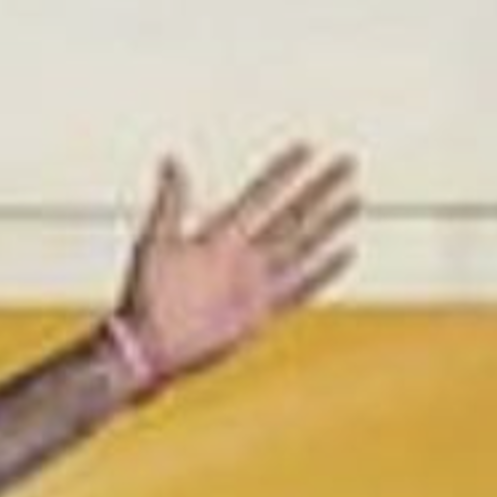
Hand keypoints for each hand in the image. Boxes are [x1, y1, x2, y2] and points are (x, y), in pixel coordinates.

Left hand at [113, 143, 358, 385]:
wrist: (143, 349)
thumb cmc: (141, 297)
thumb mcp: (154, 242)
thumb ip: (170, 202)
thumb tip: (173, 158)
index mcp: (219, 236)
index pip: (260, 194)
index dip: (283, 171)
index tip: (307, 147)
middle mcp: (242, 257)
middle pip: (291, 215)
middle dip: (319, 189)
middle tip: (347, 163)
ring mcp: (252, 285)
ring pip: (302, 246)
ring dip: (329, 224)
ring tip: (355, 201)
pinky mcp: (258, 314)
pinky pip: (299, 290)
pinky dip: (323, 273)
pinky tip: (346, 253)